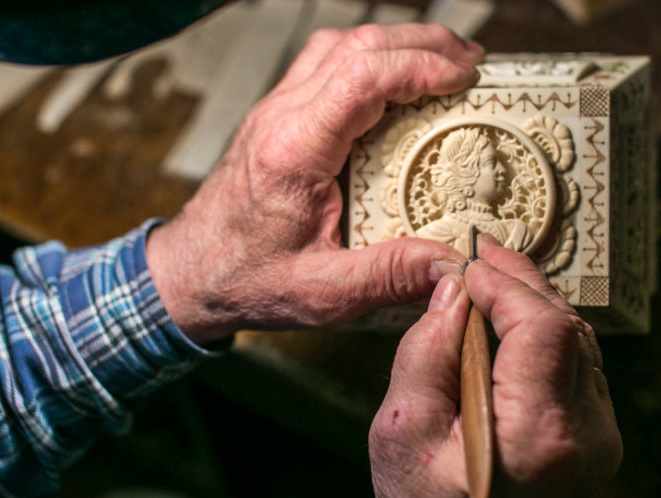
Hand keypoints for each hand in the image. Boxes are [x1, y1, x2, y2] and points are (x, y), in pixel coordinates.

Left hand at [146, 24, 484, 341]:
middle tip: (472, 59)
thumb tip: (452, 264)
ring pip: (338, 46)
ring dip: (394, 42)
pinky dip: (368, 57)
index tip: (465, 76)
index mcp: (293, 152)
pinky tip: (394, 76)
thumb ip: (388, 275)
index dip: (420, 65)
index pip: (360, 77)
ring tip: (443, 58)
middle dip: (421, 42)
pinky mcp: (276, 117)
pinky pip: (324, 65)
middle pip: (355, 46)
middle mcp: (280, 118)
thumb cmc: (246, 280)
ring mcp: (274, 111)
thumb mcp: (322, 292)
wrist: (188, 273)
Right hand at [368, 236, 622, 497]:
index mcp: (537, 436)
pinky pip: (576, 367)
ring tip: (493, 283)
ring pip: (578, 342)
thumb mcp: (402, 430)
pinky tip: (510, 325)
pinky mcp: (595, 442)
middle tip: (486, 257)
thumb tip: (455, 293)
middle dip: (523, 284)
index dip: (508, 285)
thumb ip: (427, 352)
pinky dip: (543, 337)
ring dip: (534, 307)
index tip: (471, 268)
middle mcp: (585, 438)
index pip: (544, 328)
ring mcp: (598, 442)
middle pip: (569, 328)